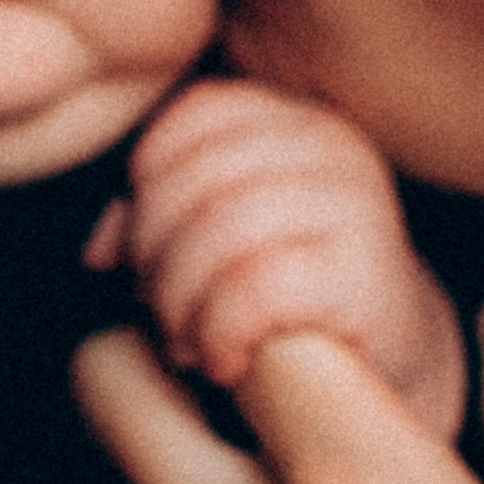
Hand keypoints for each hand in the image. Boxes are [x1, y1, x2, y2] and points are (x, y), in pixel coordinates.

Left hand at [88, 79, 465, 431]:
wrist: (385, 368)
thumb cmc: (286, 298)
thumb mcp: (216, 243)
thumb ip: (154, 220)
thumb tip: (99, 248)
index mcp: (293, 118)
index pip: (193, 115)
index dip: (149, 186)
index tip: (149, 254)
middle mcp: (334, 144)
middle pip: (196, 176)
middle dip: (155, 257)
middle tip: (162, 315)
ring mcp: (357, 203)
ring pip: (220, 230)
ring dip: (181, 304)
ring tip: (190, 343)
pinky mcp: (366, 271)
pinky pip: (256, 287)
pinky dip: (221, 332)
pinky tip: (228, 362)